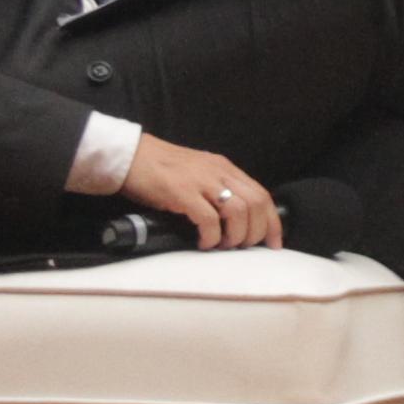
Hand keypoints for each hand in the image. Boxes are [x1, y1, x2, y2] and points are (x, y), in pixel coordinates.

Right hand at [121, 135, 280, 249]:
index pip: (261, 195)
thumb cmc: (160, 169)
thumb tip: (233, 219)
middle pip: (256, 204)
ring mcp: (201, 181)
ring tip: (223, 245)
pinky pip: (209, 219)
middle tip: (244, 247)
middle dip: (256, 231)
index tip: (274, 243)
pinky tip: (205, 243)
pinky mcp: (182, 192)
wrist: (129, 155)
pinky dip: (212, 236)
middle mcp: (219, 172)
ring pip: (238, 211)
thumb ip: (216, 189)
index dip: (272, 222)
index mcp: (225, 168)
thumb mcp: (198, 173)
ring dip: (236, 235)